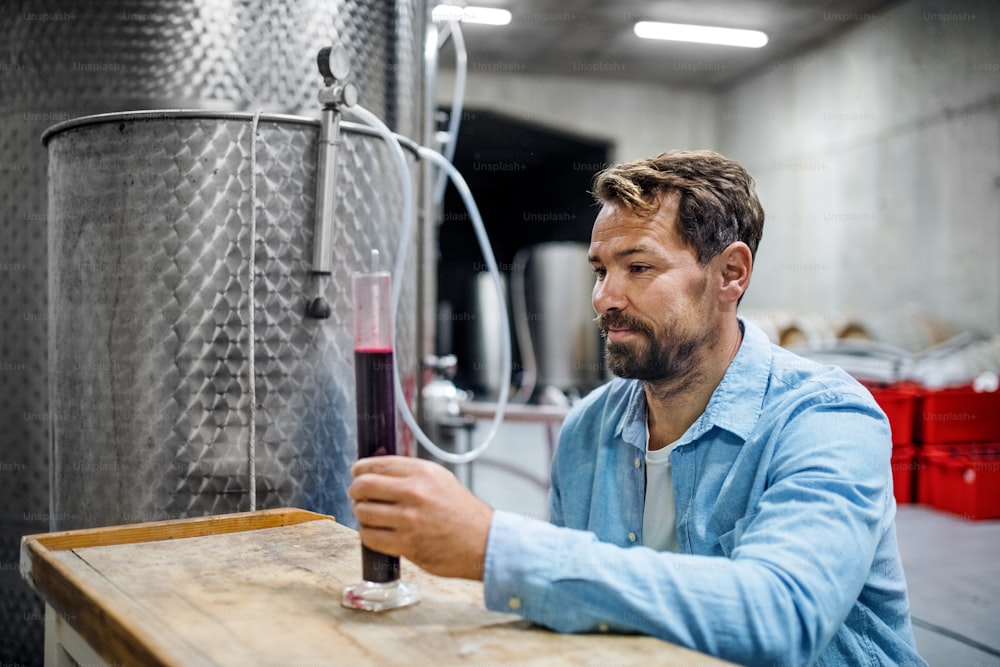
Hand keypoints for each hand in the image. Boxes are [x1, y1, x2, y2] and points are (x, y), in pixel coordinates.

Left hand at [348, 456, 493, 579]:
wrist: (483, 541)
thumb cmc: (461, 511)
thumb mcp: (439, 479)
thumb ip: (409, 473)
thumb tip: (376, 470)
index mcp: (422, 472)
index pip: (375, 465)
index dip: (359, 470)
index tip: (357, 475)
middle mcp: (414, 492)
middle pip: (363, 486)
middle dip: (355, 491)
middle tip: (358, 496)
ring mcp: (409, 520)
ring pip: (363, 512)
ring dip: (361, 514)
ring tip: (370, 516)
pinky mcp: (407, 544)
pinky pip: (370, 537)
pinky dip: (368, 534)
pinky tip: (378, 532)